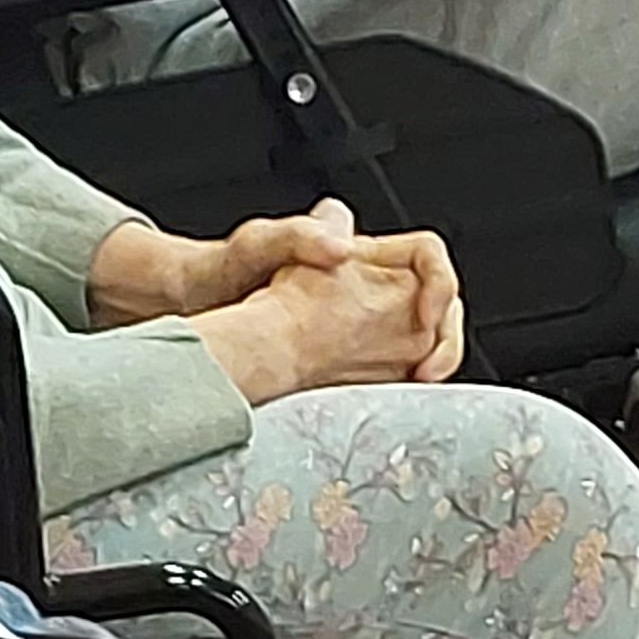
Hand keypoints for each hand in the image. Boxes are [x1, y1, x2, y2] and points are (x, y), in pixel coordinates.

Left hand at [188, 230, 461, 398]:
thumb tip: (343, 249)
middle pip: (436, 308)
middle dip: (444, 342)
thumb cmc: (222, 270)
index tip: (426, 317)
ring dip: (426, 369)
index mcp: (356, 252)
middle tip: (425, 372)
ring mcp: (358, 326)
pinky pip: (390, 374)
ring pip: (420, 344)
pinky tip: (385, 401)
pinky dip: (397, 390)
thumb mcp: (258, 243)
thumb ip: (300, 236)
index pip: (429, 256)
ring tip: (412, 389)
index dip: (440, 285)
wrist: (194, 310)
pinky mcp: (345, 361)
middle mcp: (363, 287)